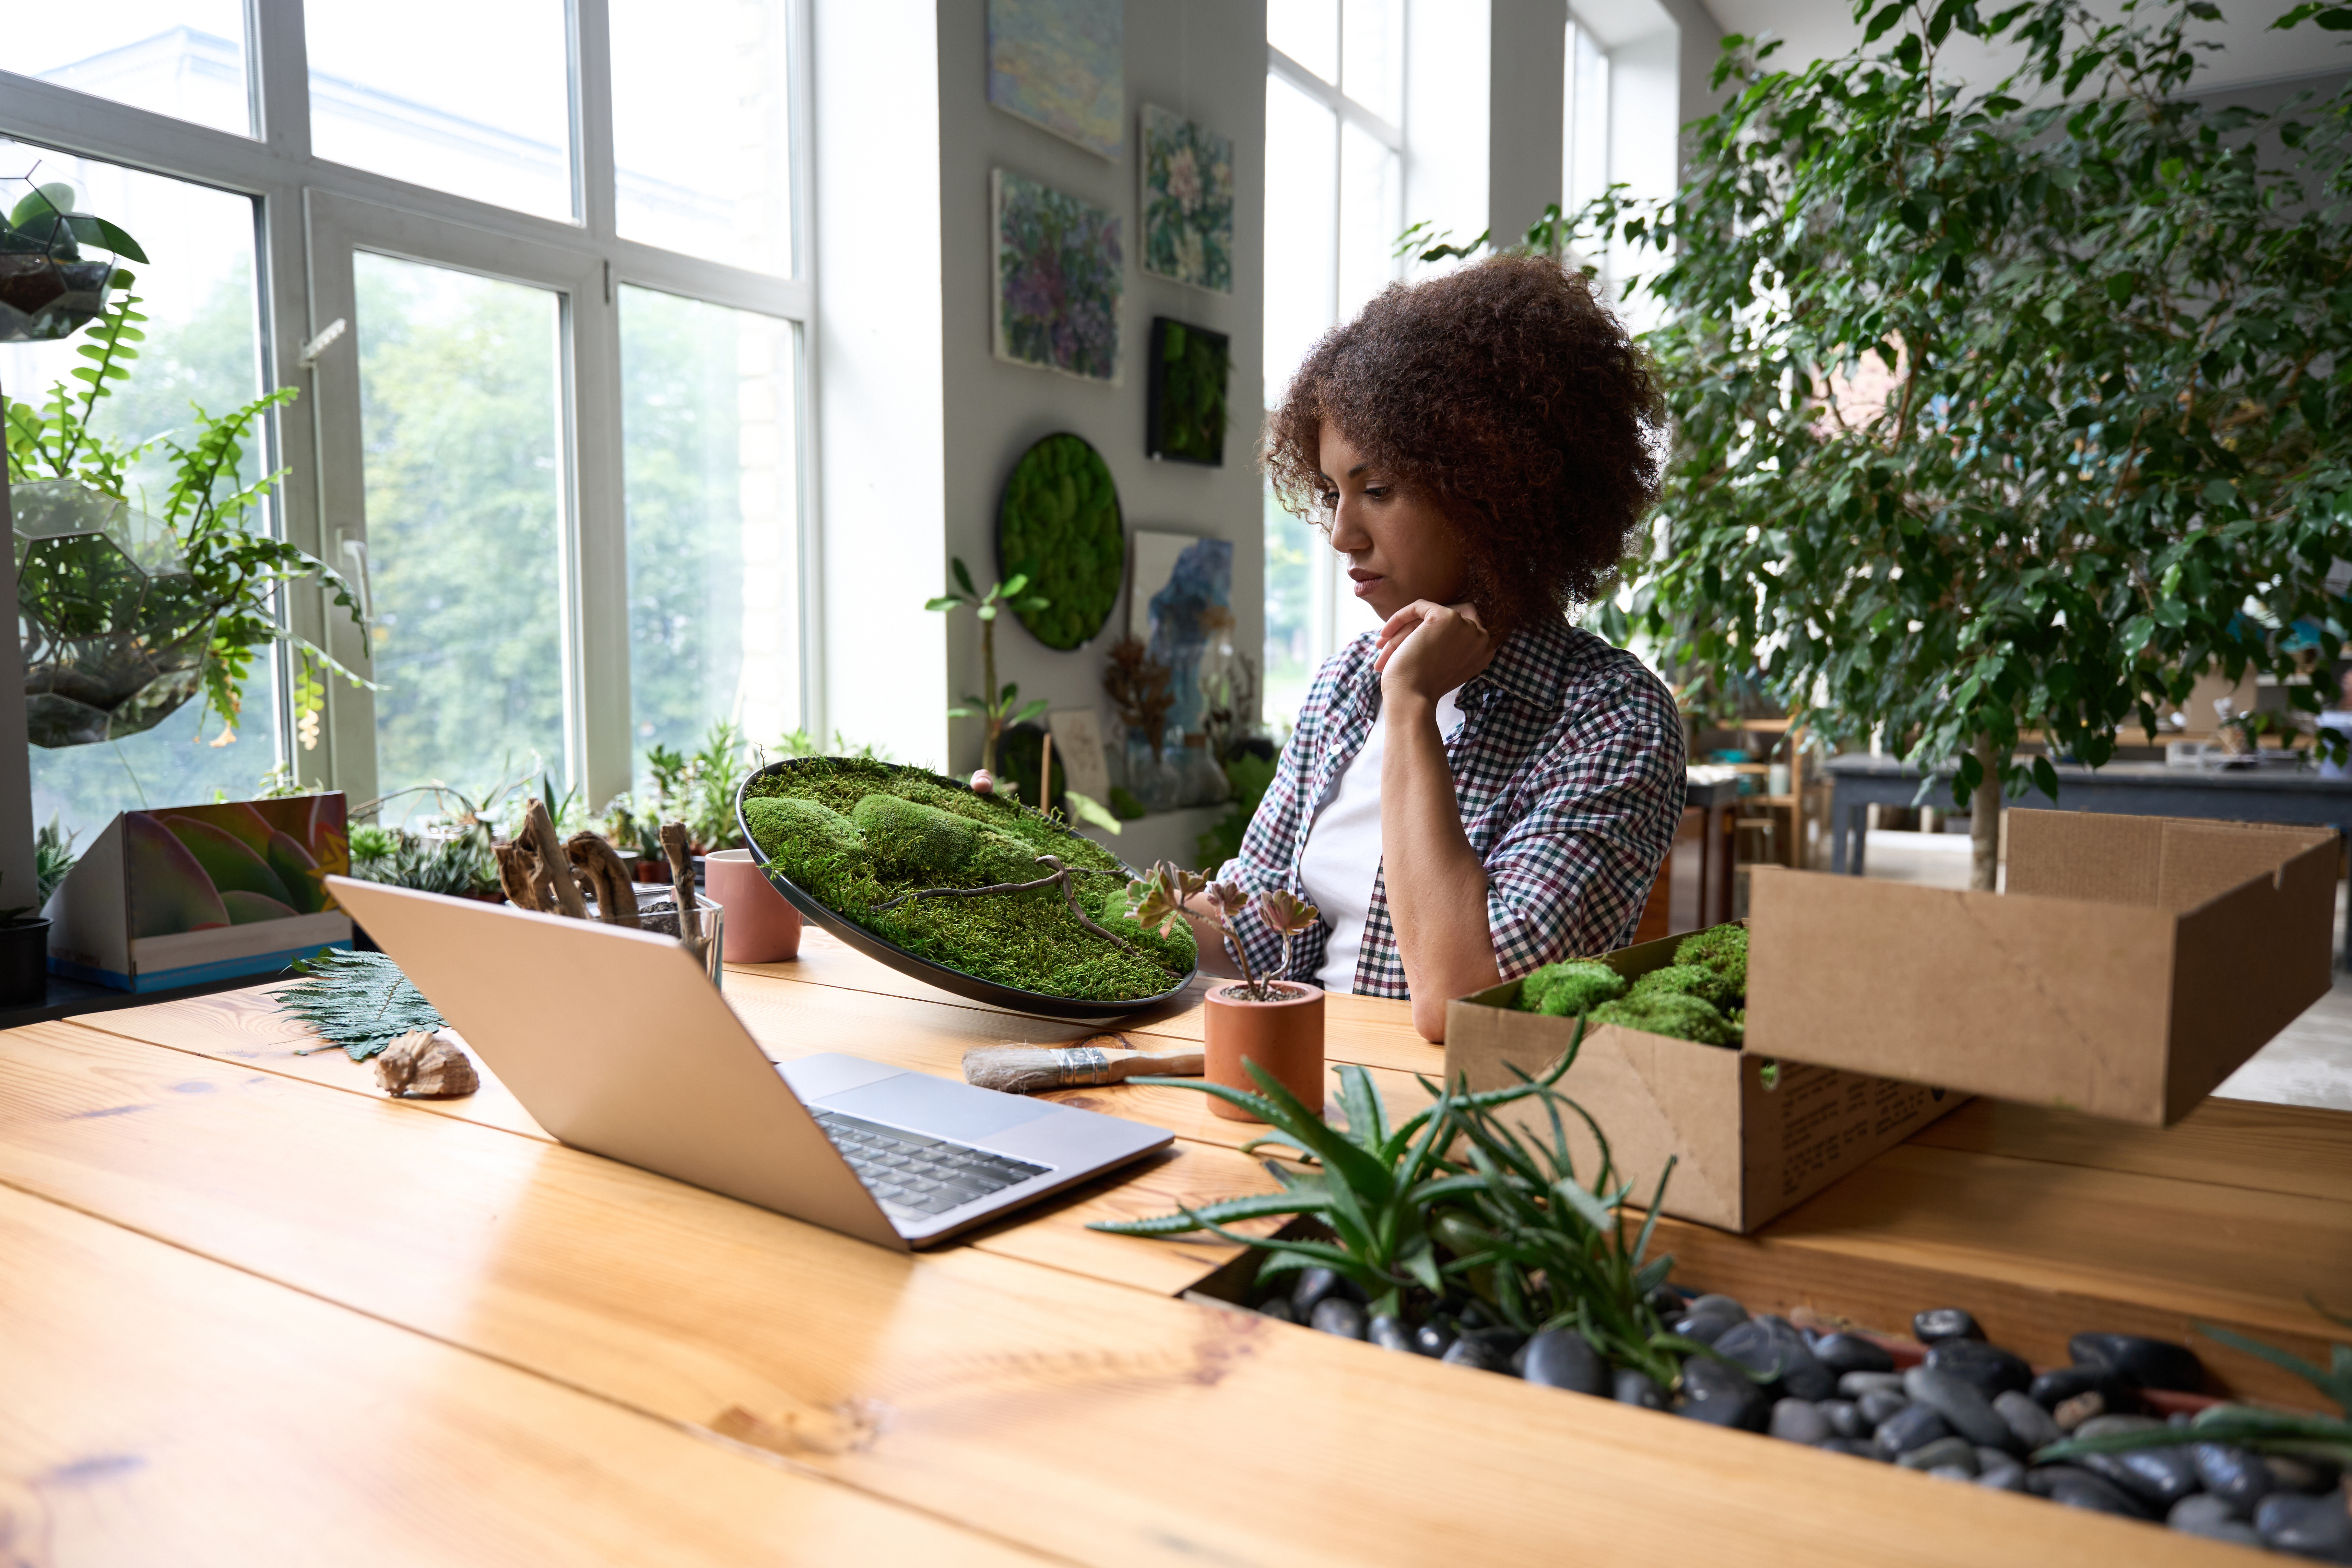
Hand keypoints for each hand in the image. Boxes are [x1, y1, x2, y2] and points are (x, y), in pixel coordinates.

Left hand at [1375, 600, 1494, 709]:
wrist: (1412, 698)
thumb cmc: (1420, 689)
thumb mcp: (1443, 667)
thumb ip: (1448, 647)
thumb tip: (1426, 628)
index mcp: (1484, 651)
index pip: (1458, 630)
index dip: (1432, 636)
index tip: (1409, 648)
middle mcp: (1481, 637)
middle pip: (1442, 624)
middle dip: (1412, 634)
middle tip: (1387, 646)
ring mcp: (1465, 625)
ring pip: (1426, 618)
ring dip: (1401, 634)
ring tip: (1380, 647)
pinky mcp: (1446, 617)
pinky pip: (1419, 606)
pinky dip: (1400, 617)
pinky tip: (1384, 634)